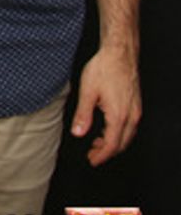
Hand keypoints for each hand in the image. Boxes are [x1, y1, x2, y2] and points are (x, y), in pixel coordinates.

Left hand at [71, 45, 140, 165]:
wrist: (119, 54)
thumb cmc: (104, 68)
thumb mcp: (87, 91)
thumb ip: (83, 115)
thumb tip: (78, 133)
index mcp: (119, 115)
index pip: (112, 145)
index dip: (101, 155)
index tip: (92, 160)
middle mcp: (131, 115)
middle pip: (122, 143)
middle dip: (107, 152)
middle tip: (92, 155)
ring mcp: (136, 110)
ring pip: (127, 136)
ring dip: (113, 143)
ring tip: (96, 143)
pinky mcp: (136, 105)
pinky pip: (129, 126)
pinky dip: (118, 133)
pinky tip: (106, 129)